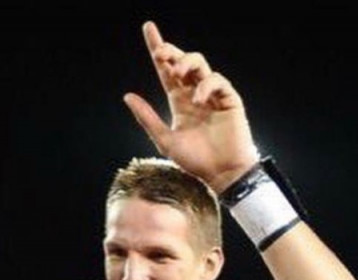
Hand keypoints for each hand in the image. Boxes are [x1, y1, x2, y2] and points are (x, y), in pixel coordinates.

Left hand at [124, 21, 258, 191]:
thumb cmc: (194, 161)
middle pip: (183, 62)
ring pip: (201, 66)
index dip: (158, 49)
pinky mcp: (230, 100)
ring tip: (178, 72)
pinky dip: (206, 86)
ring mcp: (213, 96)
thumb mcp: (164, 139)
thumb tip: (127, 96)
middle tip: (160, 53)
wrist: (220, 174)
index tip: (148, 28)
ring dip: (187, 63)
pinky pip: (218, 81)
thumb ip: (147, 117)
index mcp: (179, 101)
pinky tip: (198, 100)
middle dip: (171, 52)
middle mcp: (195, 94)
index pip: (167, 70)